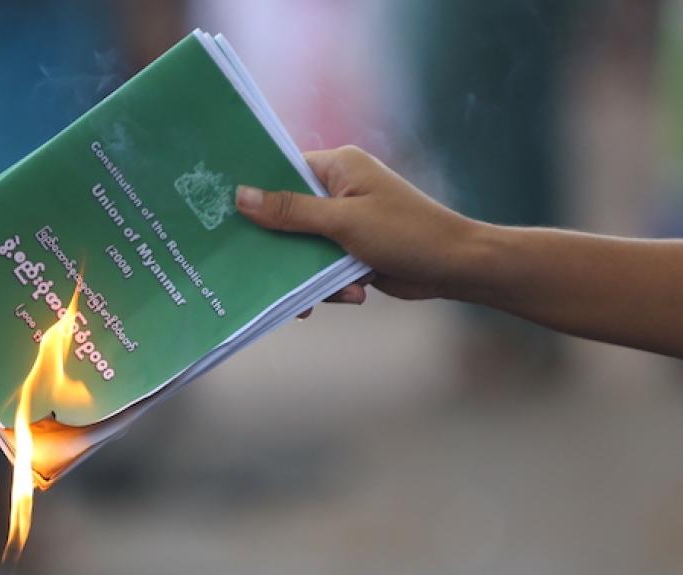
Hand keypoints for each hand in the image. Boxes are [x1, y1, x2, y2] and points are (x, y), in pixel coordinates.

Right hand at [236, 146, 487, 304]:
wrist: (456, 266)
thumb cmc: (406, 232)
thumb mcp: (343, 221)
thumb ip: (291, 211)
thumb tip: (241, 196)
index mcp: (339, 167)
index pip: (283, 171)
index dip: (256, 192)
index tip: (226, 214)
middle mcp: (340, 189)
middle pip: (288, 214)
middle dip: (281, 246)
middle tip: (256, 267)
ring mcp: (347, 221)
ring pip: (304, 247)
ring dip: (310, 274)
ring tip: (318, 298)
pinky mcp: (353, 250)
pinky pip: (324, 266)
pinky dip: (331, 284)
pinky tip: (351, 296)